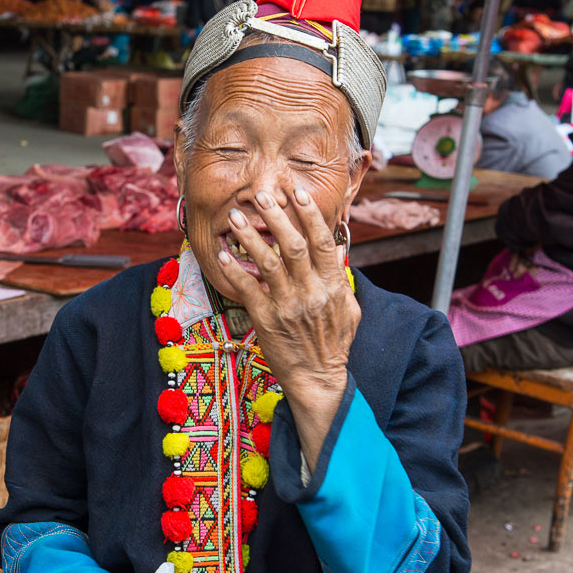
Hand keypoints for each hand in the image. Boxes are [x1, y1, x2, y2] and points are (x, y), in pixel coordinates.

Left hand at [217, 188, 358, 469]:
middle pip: (292, 245)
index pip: (322, 242)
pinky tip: (224, 254)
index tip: (297, 193)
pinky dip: (235, 270)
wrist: (317, 379)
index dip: (309, 215)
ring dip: (250, 237)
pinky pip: (248, 289)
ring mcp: (288, 307)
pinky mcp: (267, 321)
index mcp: (332, 286)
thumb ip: (340, 279)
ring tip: (235, 217)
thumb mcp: (349, 310)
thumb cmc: (333, 344)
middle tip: (261, 195)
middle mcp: (311, 293)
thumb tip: (336, 249)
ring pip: (267, 263)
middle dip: (276, 216)